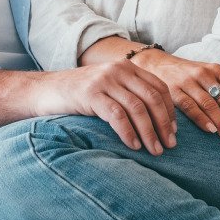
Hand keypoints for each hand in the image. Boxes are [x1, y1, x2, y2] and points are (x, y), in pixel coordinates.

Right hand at [32, 61, 176, 155]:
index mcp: (127, 68)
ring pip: (137, 108)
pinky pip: (116, 115)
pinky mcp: (90, 94)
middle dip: (164, 124)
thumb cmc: (80, 95)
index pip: (159, 88)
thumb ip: (130, 95)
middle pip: (152, 98)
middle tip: (170, 145)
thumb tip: (158, 122)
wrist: (45, 90)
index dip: (170, 111)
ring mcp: (104, 81)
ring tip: (155, 151)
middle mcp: (119, 70)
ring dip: (149, 132)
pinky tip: (134, 145)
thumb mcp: (109, 88)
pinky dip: (128, 132)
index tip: (174, 132)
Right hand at [132, 52, 219, 145]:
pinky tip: (211, 131)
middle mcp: (205, 74)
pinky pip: (189, 106)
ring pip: (210, 105)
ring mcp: (188, 82)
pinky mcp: (173, 91)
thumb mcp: (214, 76)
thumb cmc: (191, 74)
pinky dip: (201, 119)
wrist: (157, 64)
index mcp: (218, 71)